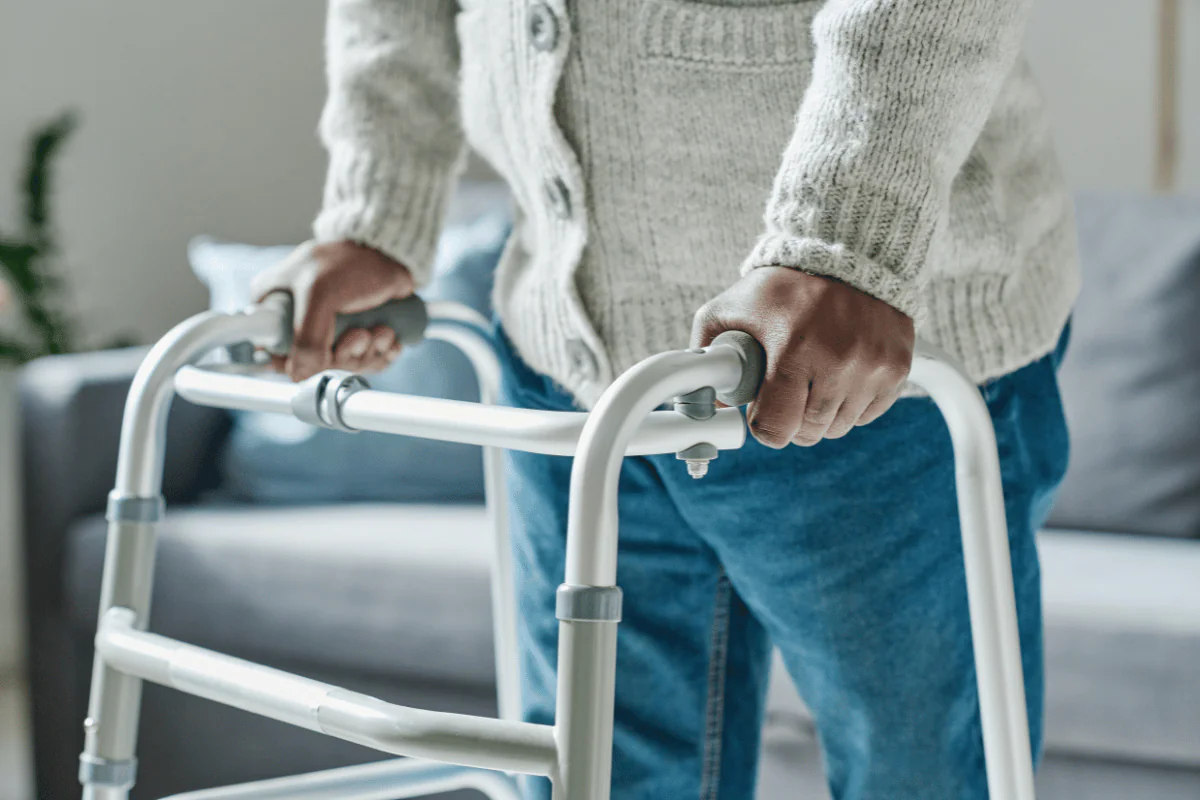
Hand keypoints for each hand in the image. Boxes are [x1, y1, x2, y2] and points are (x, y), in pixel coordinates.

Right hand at [251, 240, 414, 380]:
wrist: (394, 254)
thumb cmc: (353, 261)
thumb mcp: (321, 294)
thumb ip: (307, 338)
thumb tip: (298, 374)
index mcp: (274, 305)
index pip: (273, 352)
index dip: (297, 363)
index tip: (323, 354)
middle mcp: (297, 319)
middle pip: (313, 364)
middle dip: (345, 356)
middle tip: (362, 335)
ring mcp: (328, 329)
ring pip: (343, 364)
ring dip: (368, 353)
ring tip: (381, 331)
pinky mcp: (355, 334)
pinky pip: (365, 360)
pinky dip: (381, 354)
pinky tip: (390, 338)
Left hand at [692, 267, 913, 447]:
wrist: (849, 253)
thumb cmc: (785, 285)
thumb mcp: (732, 307)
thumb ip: (707, 351)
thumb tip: (705, 400)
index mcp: (793, 350)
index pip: (776, 429)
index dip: (764, 425)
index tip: (763, 410)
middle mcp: (838, 362)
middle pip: (809, 434)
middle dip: (792, 419)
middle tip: (787, 391)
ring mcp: (872, 368)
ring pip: (839, 427)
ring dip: (822, 412)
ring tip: (814, 377)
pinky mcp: (897, 368)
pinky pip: (868, 413)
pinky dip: (852, 402)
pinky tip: (842, 372)